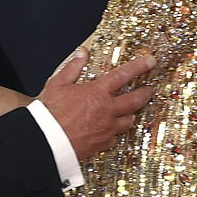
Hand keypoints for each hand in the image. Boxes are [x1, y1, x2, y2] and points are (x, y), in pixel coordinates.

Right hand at [39, 47, 154, 159]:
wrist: (46, 140)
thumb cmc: (49, 113)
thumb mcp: (57, 84)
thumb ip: (72, 67)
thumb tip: (82, 53)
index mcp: (97, 92)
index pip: (123, 75)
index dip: (139, 66)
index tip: (150, 61)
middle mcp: (107, 110)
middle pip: (135, 100)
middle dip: (145, 93)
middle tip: (150, 89)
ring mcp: (107, 128)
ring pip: (129, 120)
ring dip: (131, 114)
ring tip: (132, 111)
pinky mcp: (103, 144)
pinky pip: (116, 137)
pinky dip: (115, 132)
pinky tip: (112, 130)